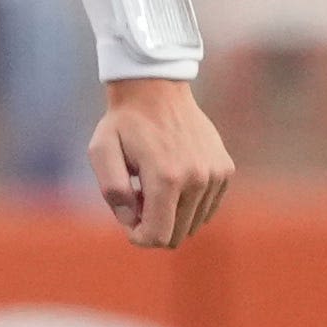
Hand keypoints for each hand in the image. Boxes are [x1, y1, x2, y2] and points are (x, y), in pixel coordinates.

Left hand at [89, 76, 233, 247]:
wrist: (157, 89)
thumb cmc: (124, 123)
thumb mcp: (101, 151)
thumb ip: (112, 191)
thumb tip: (131, 222)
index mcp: (166, 178)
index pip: (157, 237)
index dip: (139, 237)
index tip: (129, 218)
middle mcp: (197, 179)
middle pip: (176, 235)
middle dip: (154, 224)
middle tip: (139, 196)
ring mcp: (215, 175)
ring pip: (193, 224)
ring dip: (172, 213)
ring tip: (156, 185)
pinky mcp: (224, 170)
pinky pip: (207, 208)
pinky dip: (189, 204)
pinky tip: (175, 179)